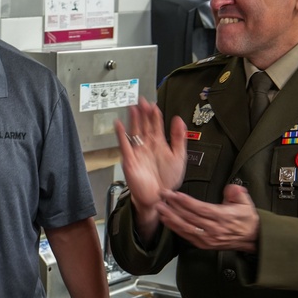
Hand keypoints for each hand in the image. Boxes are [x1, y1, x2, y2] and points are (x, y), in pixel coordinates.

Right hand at [115, 98, 187, 237]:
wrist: (158, 197)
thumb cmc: (167, 180)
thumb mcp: (178, 157)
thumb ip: (178, 138)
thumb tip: (178, 120)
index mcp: (158, 144)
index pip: (155, 125)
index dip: (154, 114)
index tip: (153, 104)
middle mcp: (147, 146)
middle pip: (144, 125)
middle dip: (142, 112)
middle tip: (141, 100)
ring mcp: (137, 152)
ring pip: (134, 132)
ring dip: (133, 120)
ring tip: (133, 107)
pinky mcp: (130, 160)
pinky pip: (124, 145)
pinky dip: (121, 135)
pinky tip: (119, 124)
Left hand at [157, 184, 258, 252]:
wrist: (252, 238)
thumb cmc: (246, 219)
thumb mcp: (246, 202)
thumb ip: (237, 193)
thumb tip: (231, 188)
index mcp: (223, 217)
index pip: (201, 209)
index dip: (186, 202)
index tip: (174, 194)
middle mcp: (214, 229)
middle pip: (190, 217)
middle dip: (173, 206)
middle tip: (161, 197)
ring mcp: (208, 238)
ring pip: (186, 228)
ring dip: (171, 218)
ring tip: (160, 208)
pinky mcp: (204, 244)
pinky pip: (186, 236)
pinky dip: (175, 228)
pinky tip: (166, 221)